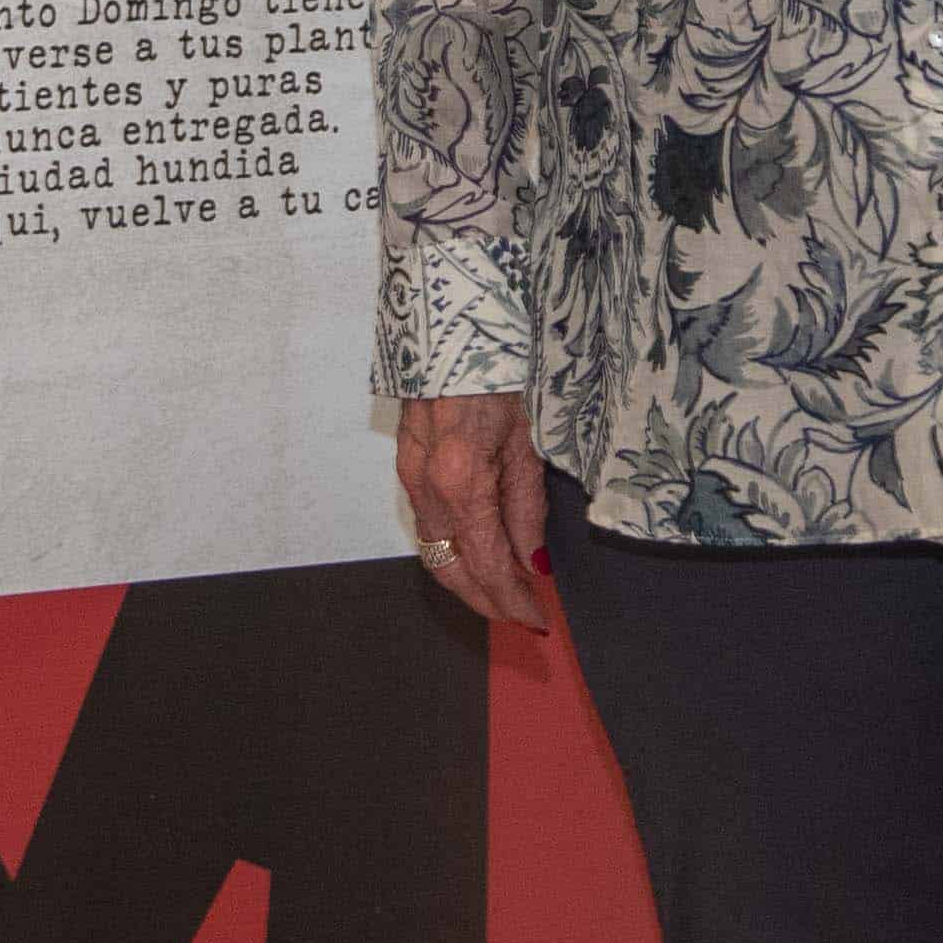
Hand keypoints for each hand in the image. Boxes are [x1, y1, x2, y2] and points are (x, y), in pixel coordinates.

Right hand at [396, 393, 554, 629]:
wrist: (457, 323)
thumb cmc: (502, 372)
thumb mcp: (529, 441)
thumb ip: (527, 507)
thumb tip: (532, 561)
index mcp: (462, 480)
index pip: (487, 564)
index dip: (512, 600)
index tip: (536, 619)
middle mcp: (426, 483)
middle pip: (449, 569)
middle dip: (484, 602)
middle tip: (519, 616)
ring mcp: (409, 472)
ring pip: (433, 549)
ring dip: (467, 579)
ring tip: (504, 590)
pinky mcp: (406, 461)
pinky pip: (426, 522)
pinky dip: (452, 547)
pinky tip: (479, 551)